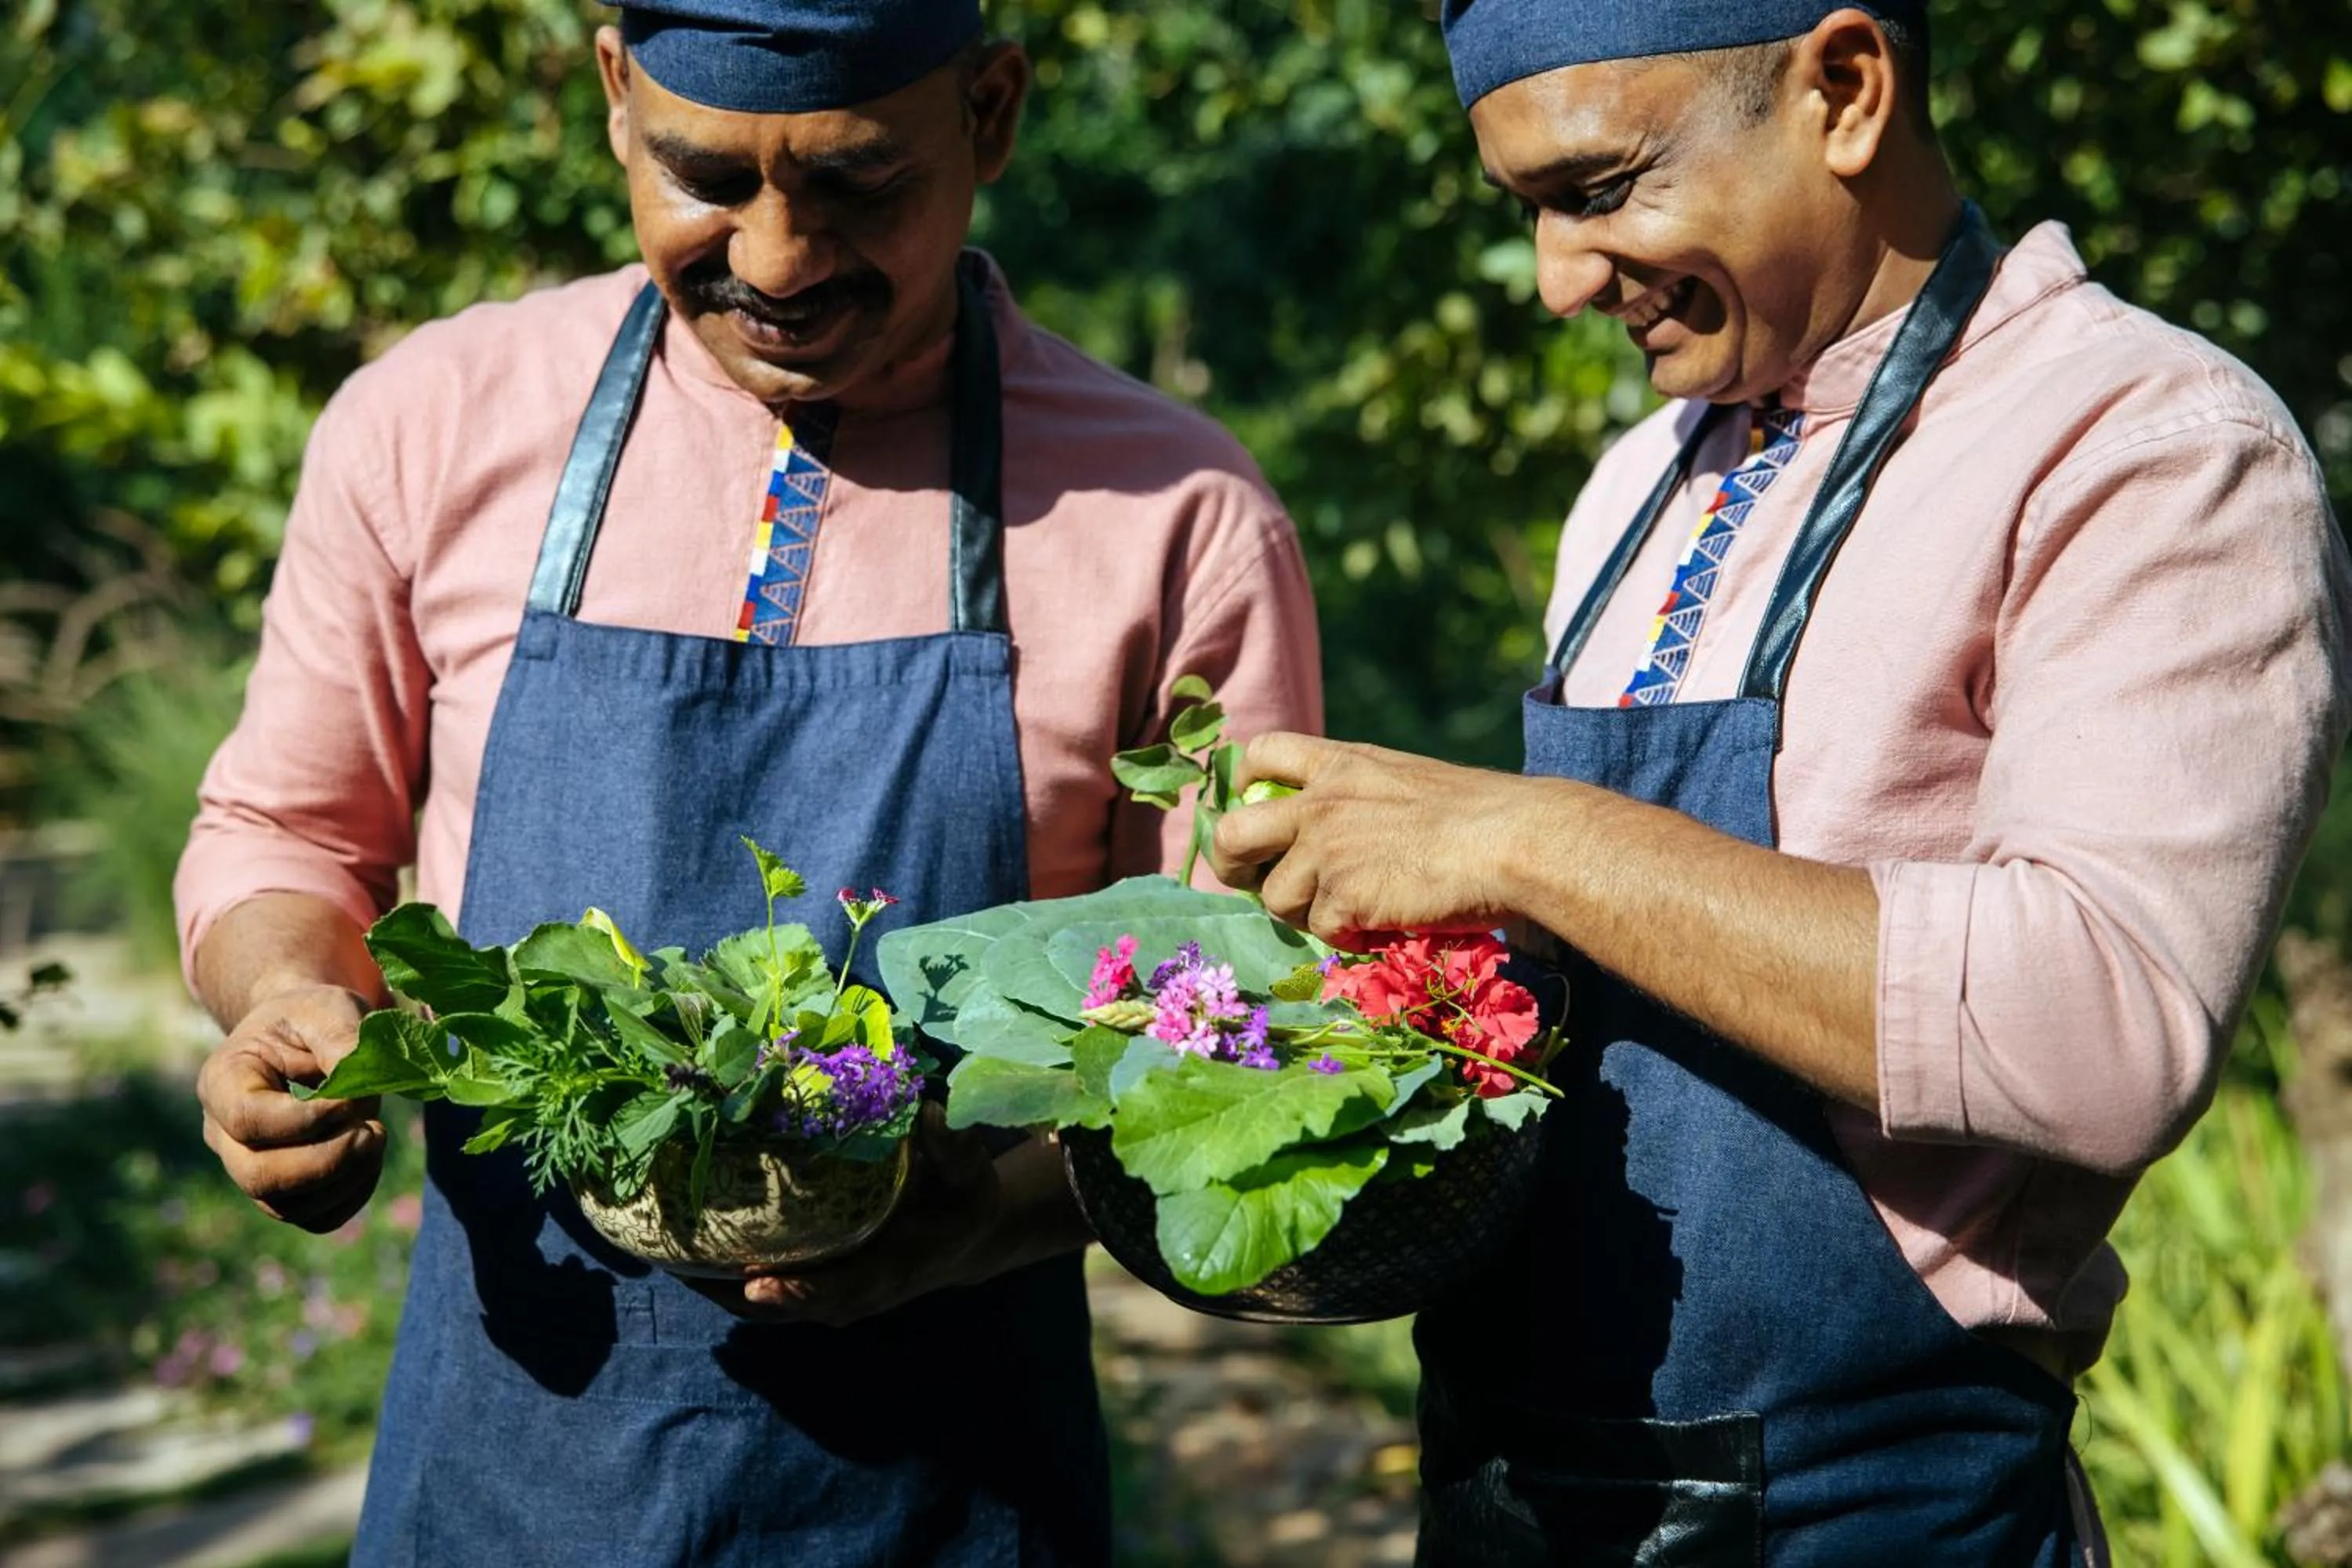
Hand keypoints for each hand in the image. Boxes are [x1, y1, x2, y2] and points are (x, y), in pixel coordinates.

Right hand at [197, 983, 386, 1232]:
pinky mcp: (282, 1189)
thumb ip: (343, 1043)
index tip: (352, 1101)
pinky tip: (370, 1161)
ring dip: (343, 1181)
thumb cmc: (314, 1019)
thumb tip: (357, 1091)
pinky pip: (312, 1217)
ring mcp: (247, 1166)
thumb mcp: (330, 1010)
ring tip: (376, 1137)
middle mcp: (223, 1132)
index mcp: (223, 1080)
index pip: (249, 1120)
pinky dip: (349, 1199)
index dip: (305, 1121)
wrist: (308, 1037)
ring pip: (285, 1206)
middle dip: (328, 1161)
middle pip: (259, 1176)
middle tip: (375, 1131)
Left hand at [687, 1104, 1005, 1327]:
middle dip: (726, 1291)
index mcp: (887, 1273)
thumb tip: (927, 1110)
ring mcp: (826, 1293)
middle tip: (674, 1261)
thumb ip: (950, 1146)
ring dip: (711, 1285)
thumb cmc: (962, 1203)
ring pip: (758, 1303)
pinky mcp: (811, 1282)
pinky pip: (758, 1287)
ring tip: (659, 1252)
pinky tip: (684, 1243)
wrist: (966, 1235)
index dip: (797, 1291)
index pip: (838, 1291)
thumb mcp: (967, 1174)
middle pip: (777, 1307)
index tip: (756, 1282)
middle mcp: (849, 1294)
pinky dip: (720, 1274)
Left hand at [1210, 731, 1534, 944]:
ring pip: (1275, 897)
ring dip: (1304, 912)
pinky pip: (1321, 928)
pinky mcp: (1342, 898)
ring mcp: (1326, 852)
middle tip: (1251, 880)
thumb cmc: (1479, 813)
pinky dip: (1347, 934)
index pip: (1262, 754)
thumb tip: (1340, 835)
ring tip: (1349, 912)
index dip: (1245, 785)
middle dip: (1228, 862)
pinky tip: (1381, 924)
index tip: (1251, 807)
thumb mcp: (1407, 780)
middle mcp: (1321, 803)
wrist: (1512, 841)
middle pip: (1232, 832)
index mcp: (1341, 764)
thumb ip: (1361, 797)